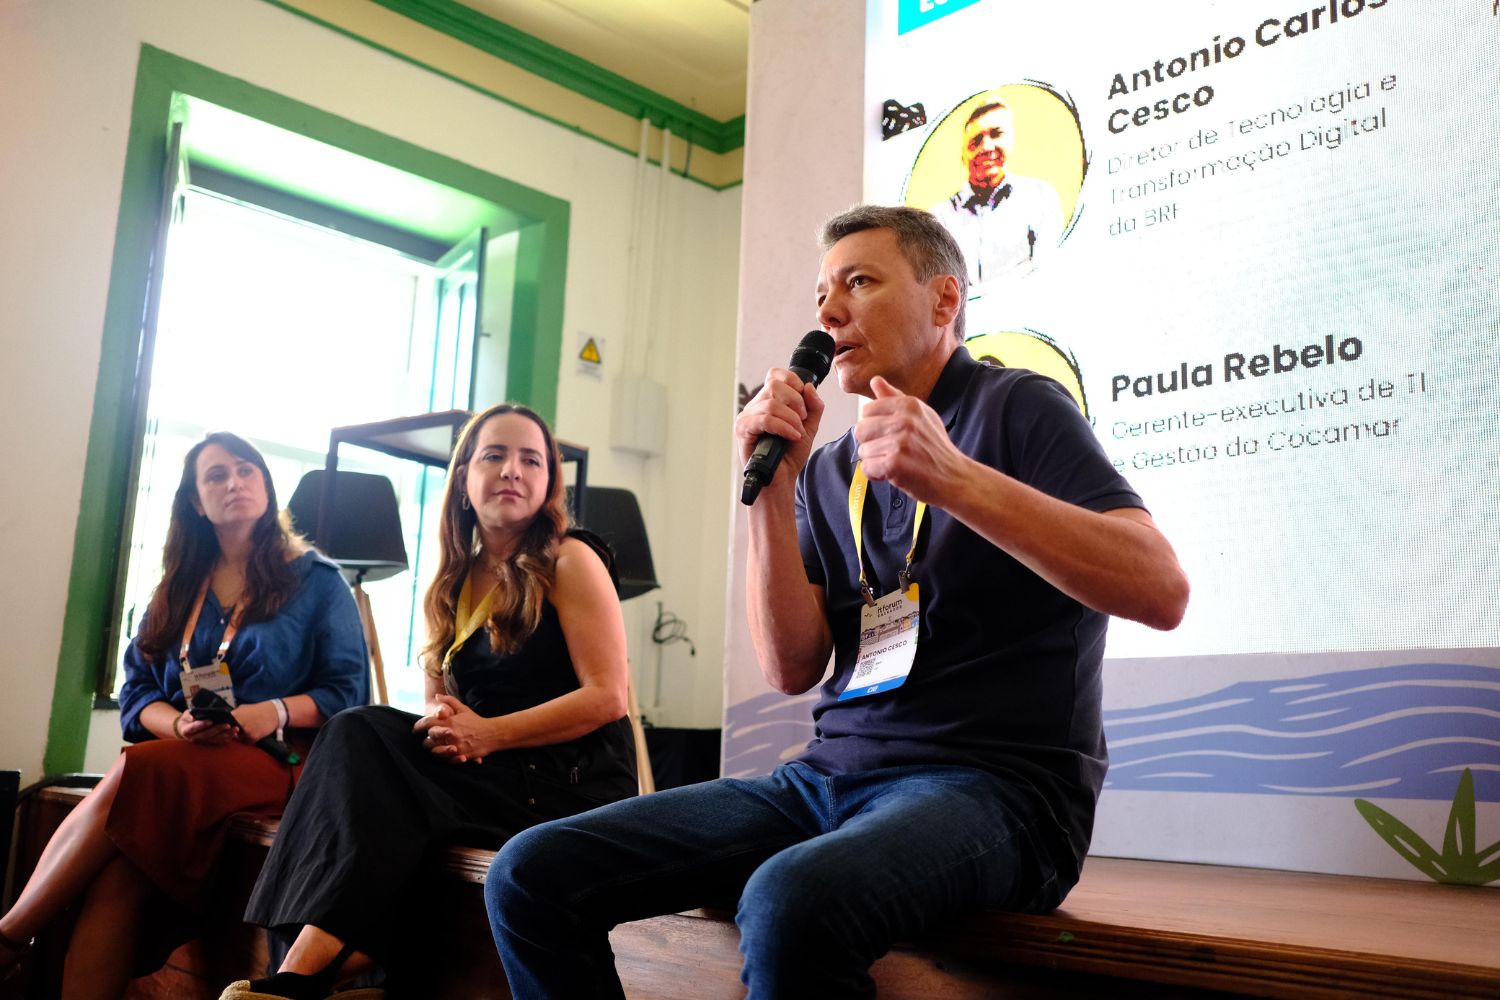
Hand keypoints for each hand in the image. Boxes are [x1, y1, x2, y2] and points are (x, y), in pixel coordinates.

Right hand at [175, 712, 235, 745]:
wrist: (186, 728)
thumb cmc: (188, 718)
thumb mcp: (186, 714)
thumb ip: (190, 714)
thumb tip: (194, 716)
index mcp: (186, 730)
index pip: (194, 728)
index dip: (202, 725)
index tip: (210, 721)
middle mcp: (194, 738)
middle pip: (207, 735)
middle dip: (218, 730)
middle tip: (227, 724)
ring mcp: (202, 742)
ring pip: (215, 740)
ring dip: (226, 735)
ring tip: (235, 729)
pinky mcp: (209, 743)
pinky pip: (219, 742)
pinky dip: (227, 738)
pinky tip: (235, 733)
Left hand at [231, 701, 282, 742]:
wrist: (274, 712)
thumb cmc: (260, 710)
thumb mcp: (244, 707)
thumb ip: (235, 714)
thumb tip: (227, 720)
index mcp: (235, 715)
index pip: (224, 726)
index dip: (226, 729)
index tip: (230, 729)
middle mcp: (238, 722)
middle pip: (230, 733)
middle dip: (234, 733)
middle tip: (241, 730)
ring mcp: (245, 730)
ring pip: (239, 739)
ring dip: (243, 737)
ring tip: (251, 729)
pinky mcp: (252, 736)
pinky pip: (247, 742)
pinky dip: (250, 739)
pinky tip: (256, 733)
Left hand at [412, 694, 492, 763]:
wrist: (491, 734)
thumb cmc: (475, 721)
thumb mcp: (463, 709)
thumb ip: (449, 701)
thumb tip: (436, 696)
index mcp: (449, 721)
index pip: (427, 723)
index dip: (418, 726)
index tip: (416, 729)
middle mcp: (449, 734)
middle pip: (427, 740)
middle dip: (426, 739)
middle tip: (428, 739)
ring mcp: (454, 746)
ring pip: (434, 752)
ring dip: (433, 749)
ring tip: (435, 747)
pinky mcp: (459, 755)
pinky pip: (445, 759)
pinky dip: (443, 757)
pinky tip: (444, 753)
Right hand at [735, 366, 826, 478]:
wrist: (782, 478)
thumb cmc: (790, 454)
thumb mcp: (809, 426)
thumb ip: (813, 406)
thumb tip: (809, 386)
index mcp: (769, 399)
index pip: (776, 374)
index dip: (793, 382)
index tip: (804, 403)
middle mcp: (755, 405)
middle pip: (774, 385)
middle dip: (795, 402)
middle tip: (802, 420)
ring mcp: (747, 416)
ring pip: (771, 403)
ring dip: (791, 419)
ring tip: (797, 433)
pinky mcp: (743, 430)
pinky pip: (765, 419)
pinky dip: (783, 427)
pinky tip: (792, 436)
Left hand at [854, 376, 968, 503]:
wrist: (954, 477)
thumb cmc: (935, 446)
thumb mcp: (920, 415)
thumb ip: (894, 397)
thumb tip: (874, 380)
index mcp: (909, 404)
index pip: (867, 410)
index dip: (875, 426)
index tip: (891, 435)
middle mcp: (904, 420)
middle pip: (860, 429)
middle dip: (871, 443)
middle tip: (893, 451)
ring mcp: (899, 441)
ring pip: (863, 451)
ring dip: (875, 461)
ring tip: (897, 462)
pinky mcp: (894, 463)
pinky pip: (867, 468)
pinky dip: (877, 475)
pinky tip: (894, 473)